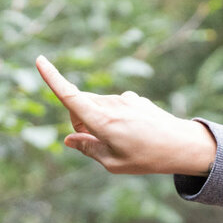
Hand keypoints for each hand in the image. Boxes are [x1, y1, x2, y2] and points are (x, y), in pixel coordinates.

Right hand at [36, 55, 217, 175]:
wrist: (182, 145)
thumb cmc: (147, 158)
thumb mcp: (113, 163)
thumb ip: (88, 149)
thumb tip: (70, 139)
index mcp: (102, 121)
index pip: (70, 96)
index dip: (52, 79)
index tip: (39, 60)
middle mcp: (111, 104)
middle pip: (80, 104)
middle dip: (78, 119)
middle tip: (96, 142)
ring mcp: (124, 99)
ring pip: (96, 105)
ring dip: (97, 119)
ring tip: (120, 140)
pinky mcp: (134, 99)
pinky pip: (114, 106)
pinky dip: (113, 117)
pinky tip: (133, 132)